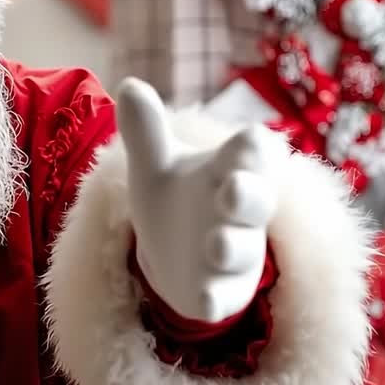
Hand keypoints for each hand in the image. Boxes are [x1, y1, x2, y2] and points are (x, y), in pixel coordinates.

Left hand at [116, 78, 279, 322]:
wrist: (172, 253)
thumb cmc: (176, 197)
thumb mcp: (155, 163)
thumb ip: (145, 130)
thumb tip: (128, 85)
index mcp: (229, 171)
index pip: (252, 153)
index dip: (254, 148)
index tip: (251, 139)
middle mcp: (238, 212)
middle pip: (256, 200)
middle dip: (248, 195)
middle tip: (232, 190)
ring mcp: (233, 254)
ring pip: (242, 250)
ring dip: (230, 247)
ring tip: (214, 243)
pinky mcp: (221, 292)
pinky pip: (222, 297)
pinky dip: (214, 298)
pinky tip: (203, 299)